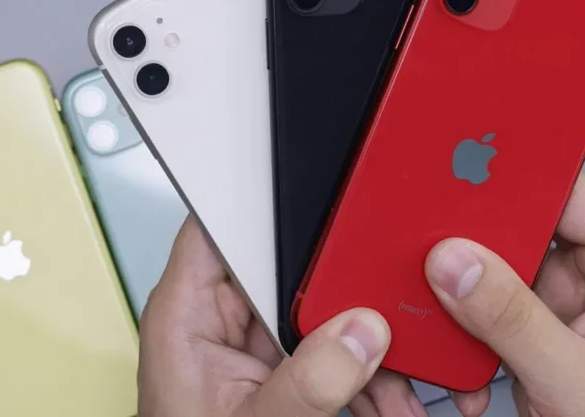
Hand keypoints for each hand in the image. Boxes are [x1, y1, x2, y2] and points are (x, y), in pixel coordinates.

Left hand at [138, 216, 429, 416]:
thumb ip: (304, 384)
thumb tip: (360, 334)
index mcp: (186, 313)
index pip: (220, 223)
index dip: (265, 196)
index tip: (319, 189)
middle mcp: (219, 315)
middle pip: (287, 265)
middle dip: (344, 292)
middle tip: (385, 309)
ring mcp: (251, 338)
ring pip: (318, 308)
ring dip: (363, 342)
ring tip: (398, 379)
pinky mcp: (276, 362)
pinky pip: (327, 344)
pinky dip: (360, 371)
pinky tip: (386, 394)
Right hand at [425, 174, 584, 416]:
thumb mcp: (583, 381)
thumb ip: (515, 322)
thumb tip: (457, 264)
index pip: (570, 195)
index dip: (516, 179)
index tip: (464, 174)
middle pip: (522, 229)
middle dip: (477, 244)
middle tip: (436, 248)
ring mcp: (563, 304)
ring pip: (497, 269)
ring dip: (466, 290)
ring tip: (445, 304)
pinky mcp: (536, 332)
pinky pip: (487, 307)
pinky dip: (463, 325)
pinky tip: (460, 345)